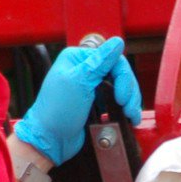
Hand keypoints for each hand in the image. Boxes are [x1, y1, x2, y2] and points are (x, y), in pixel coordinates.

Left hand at [14, 37, 142, 164]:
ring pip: (121, 87)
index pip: (112, 59)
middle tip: (128, 107)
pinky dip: (125, 108)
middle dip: (128, 91)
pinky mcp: (96, 102)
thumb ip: (100, 62)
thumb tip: (117, 42)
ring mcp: (91, 86)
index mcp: (78, 59)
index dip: (123, 77)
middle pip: (119, 73)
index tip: (122, 96)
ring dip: (130, 101)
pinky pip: (117, 100)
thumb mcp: (79, 82)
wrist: (49, 140)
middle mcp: (85, 70)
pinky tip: (128, 117)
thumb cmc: (56, 111)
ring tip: (131, 116)